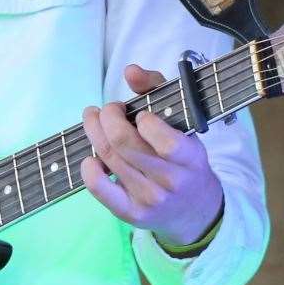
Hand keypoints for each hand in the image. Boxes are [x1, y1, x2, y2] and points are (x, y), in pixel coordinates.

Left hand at [82, 63, 223, 248]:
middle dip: (108, 116)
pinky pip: (100, 189)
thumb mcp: (182, 122)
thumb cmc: (184, 158)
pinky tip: (91, 157)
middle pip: (124, 144)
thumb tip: (130, 71)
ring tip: (94, 119)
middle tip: (107, 109)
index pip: (165, 141)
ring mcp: (150, 199)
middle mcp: (171, 181)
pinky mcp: (131, 213)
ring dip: (94, 131)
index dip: (144, 120)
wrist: (194, 209)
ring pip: (109, 158)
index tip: (138, 113)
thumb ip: (157, 89)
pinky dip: (89, 169)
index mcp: (190, 157)